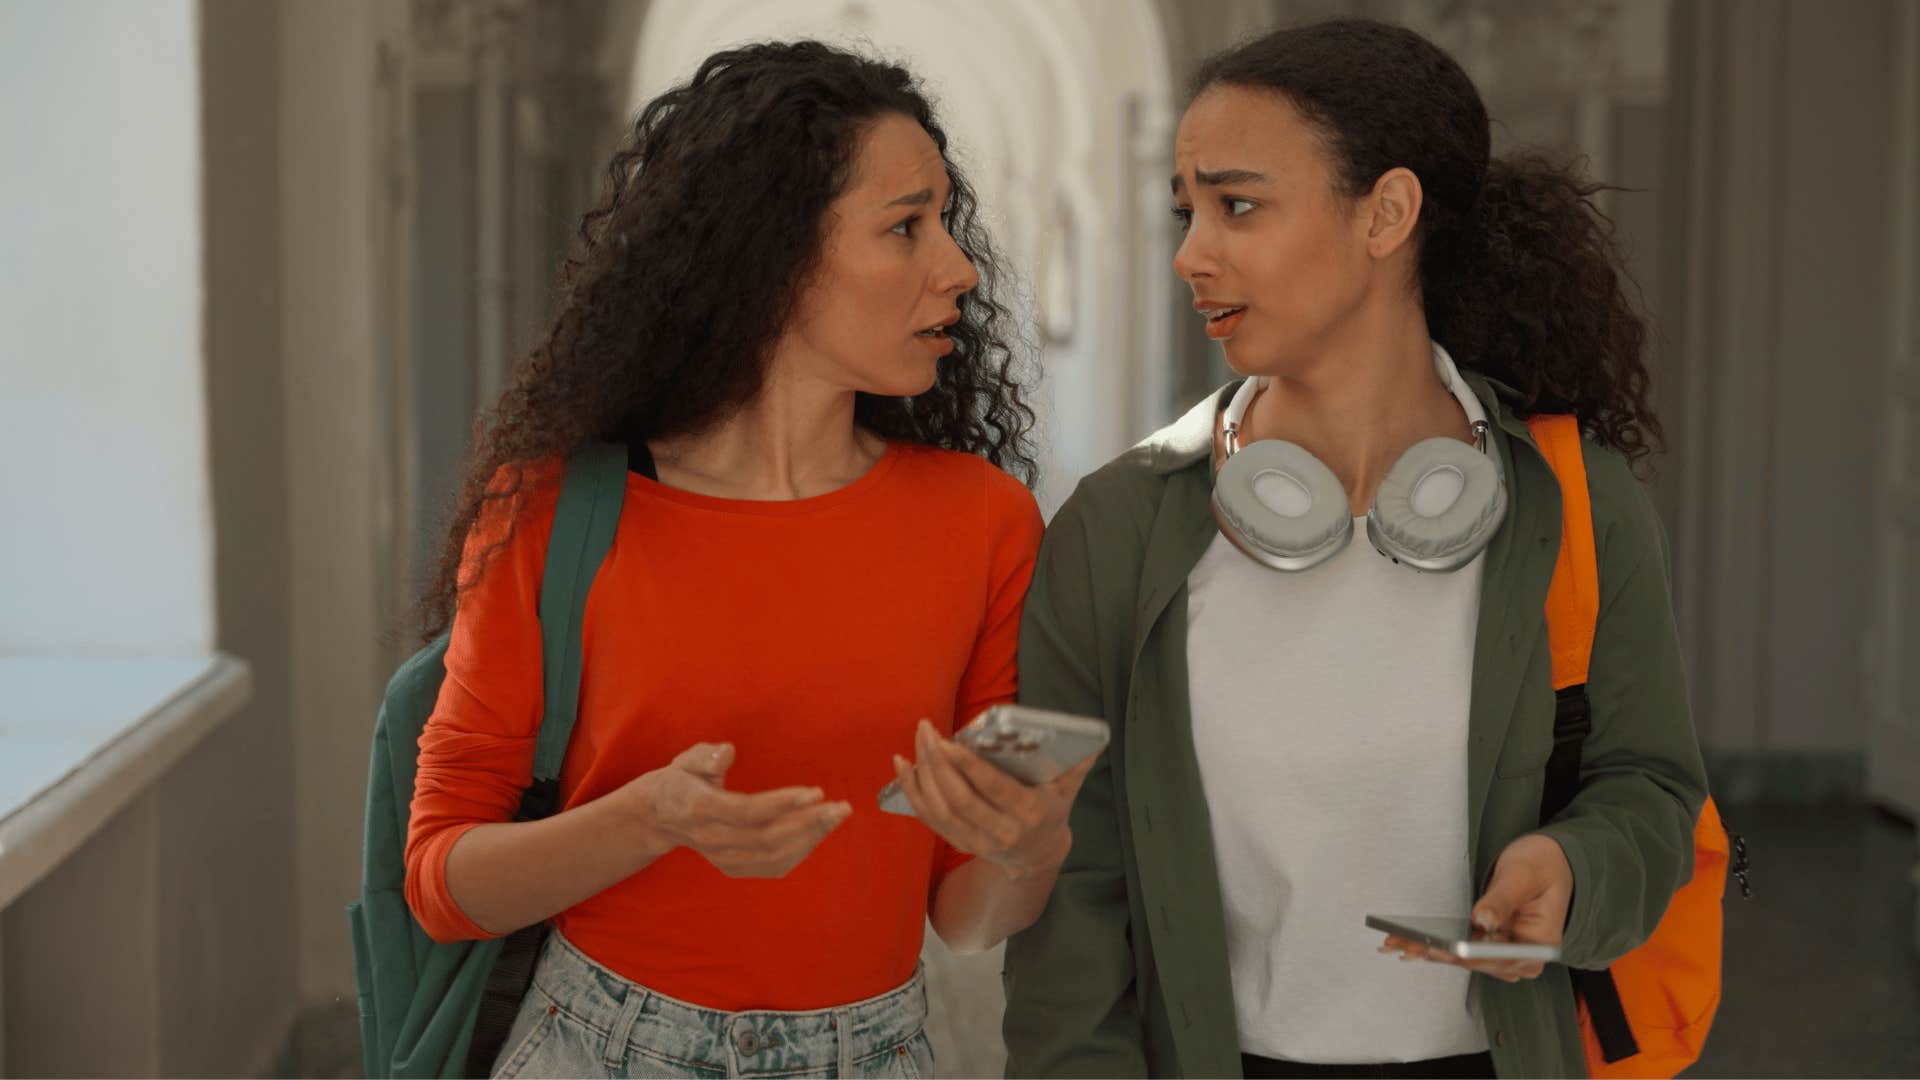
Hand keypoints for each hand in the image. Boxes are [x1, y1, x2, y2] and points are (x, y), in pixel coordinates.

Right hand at [621, 742, 850, 877]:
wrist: (659, 817)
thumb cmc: (680, 781)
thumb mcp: (685, 761)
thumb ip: (705, 757)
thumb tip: (727, 752)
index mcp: (701, 810)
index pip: (748, 812)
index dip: (783, 804)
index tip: (815, 792)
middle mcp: (713, 839)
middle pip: (767, 838)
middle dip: (809, 823)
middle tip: (840, 806)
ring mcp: (724, 858)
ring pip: (774, 856)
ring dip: (811, 837)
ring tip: (837, 815)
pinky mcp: (734, 867)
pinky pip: (774, 865)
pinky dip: (801, 850)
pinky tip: (819, 831)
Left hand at [891, 719, 1098, 878]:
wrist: (1037, 857)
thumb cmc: (1051, 811)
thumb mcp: (1068, 790)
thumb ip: (1077, 765)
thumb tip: (1094, 740)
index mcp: (1029, 814)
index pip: (994, 790)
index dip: (970, 768)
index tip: (950, 743)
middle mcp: (1001, 832)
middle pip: (960, 798)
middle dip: (939, 763)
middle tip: (927, 730)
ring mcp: (977, 841)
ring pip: (940, 809)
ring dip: (922, 775)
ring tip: (917, 741)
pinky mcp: (959, 843)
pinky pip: (929, 818)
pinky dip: (912, 792)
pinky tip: (903, 765)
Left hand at [1379, 833, 1572, 981]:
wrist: (1549, 863)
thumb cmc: (1542, 867)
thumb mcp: (1523, 876)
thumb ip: (1502, 900)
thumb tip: (1482, 921)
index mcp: (1538, 947)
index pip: (1497, 957)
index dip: (1465, 954)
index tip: (1437, 947)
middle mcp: (1520, 958)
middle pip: (1475, 960)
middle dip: (1439, 951)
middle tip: (1403, 944)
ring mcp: (1502, 954)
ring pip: (1462, 957)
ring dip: (1430, 950)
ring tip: (1395, 943)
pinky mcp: (1487, 946)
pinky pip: (1459, 948)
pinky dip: (1434, 944)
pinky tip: (1407, 941)